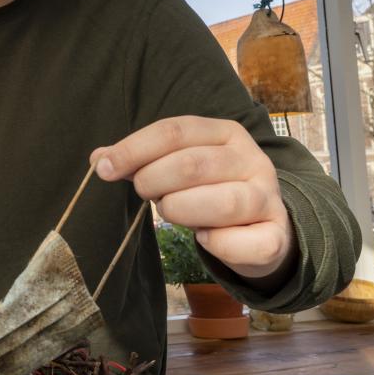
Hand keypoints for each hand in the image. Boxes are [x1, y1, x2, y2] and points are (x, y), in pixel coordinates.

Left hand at [91, 116, 294, 279]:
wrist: (262, 228)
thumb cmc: (210, 192)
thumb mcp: (178, 167)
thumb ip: (142, 161)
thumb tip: (98, 159)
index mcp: (226, 133)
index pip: (174, 131)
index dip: (134, 149)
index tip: (104, 169)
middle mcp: (252, 159)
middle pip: (193, 165)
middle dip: (154, 181)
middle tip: (145, 194)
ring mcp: (267, 197)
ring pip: (222, 203)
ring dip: (182, 211)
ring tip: (172, 211)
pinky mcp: (274, 234)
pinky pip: (242, 242)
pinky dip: (217, 244)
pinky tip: (205, 238)